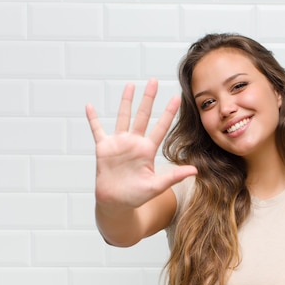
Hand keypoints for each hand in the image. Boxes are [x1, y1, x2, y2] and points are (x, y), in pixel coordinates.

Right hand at [85, 79, 196, 210]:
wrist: (116, 203)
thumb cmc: (136, 196)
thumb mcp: (156, 186)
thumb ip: (174, 176)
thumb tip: (195, 170)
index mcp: (148, 150)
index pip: (161, 127)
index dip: (168, 113)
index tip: (177, 97)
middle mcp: (134, 143)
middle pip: (143, 115)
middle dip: (148, 98)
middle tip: (154, 81)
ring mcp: (119, 143)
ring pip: (123, 117)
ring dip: (126, 101)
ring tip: (130, 85)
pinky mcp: (103, 148)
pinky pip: (97, 130)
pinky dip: (92, 119)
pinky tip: (89, 106)